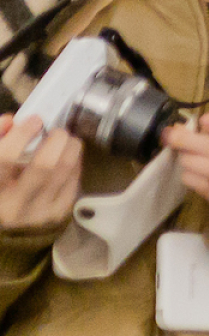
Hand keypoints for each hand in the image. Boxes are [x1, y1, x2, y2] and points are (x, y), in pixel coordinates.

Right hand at [0, 113, 79, 231]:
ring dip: (71, 149)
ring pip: (64, 172)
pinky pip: (73, 183)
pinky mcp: (56, 214)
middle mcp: (13, 205)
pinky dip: (75, 165)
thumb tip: (11, 121)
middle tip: (58, 130)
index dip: (21, 136)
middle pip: (44, 166)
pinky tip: (70, 156)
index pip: (5, 159)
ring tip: (67, 139)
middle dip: (56, 141)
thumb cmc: (0, 181)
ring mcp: (37, 212)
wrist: (5, 216)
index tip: (35, 120)